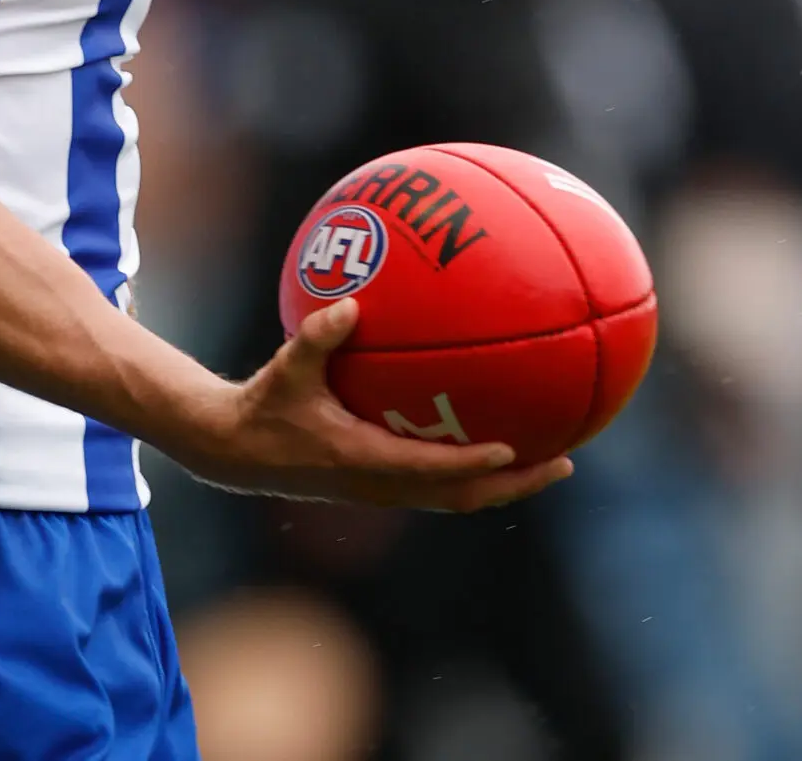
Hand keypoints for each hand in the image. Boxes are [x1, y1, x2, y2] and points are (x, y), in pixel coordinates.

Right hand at [168, 299, 573, 511]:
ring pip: (458, 497)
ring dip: (506, 484)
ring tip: (551, 460)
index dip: (474, 462)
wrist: (237, 452)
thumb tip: (352, 303)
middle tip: (564, 463)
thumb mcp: (285, 369)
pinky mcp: (382, 486)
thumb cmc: (262, 407)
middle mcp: (382, 485)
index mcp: (363, 461)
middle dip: (517, 484)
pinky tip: (495, 441)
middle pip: (464, 496)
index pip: (432, 469)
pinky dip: (475, 472)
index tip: (515, 449)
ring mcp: (385, 490)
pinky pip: (442, 484)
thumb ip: (317, 337)